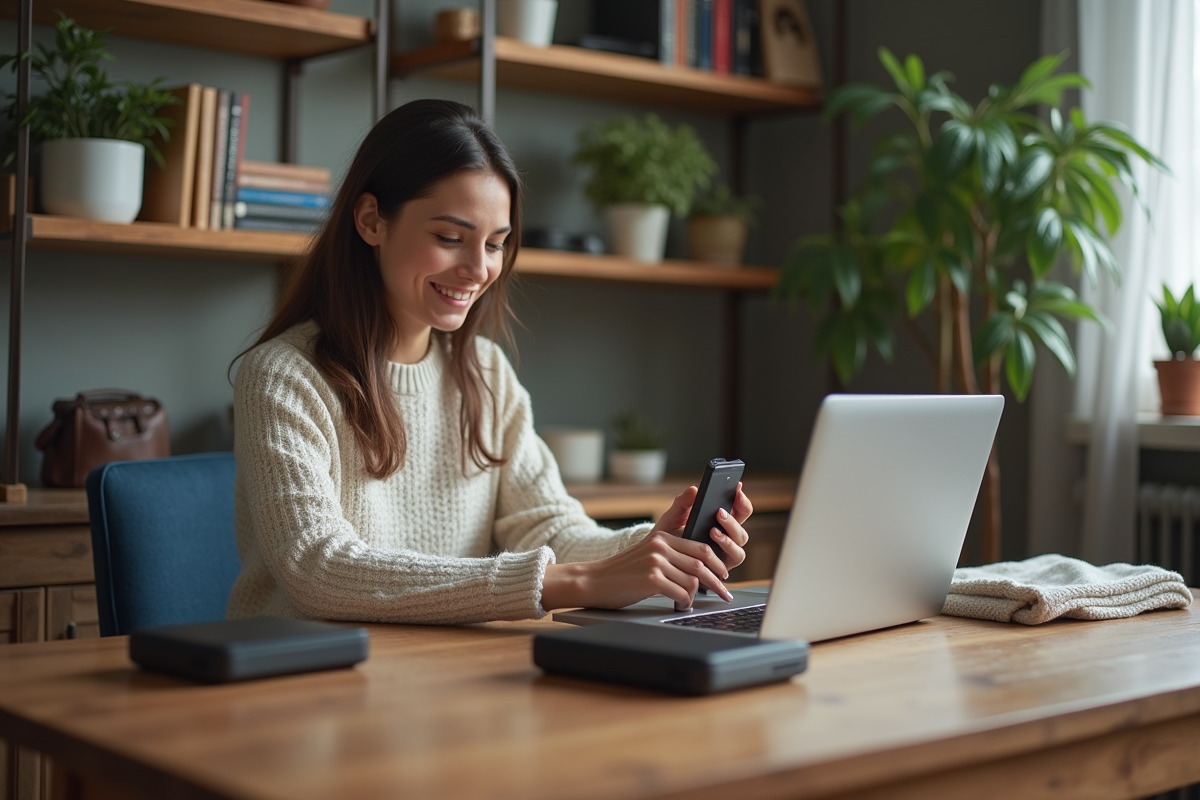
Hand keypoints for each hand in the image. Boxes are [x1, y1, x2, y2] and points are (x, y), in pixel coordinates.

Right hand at [540, 484, 755, 611]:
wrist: (592, 581)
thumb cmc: (620, 573)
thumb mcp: (646, 556)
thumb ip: (669, 556)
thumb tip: (697, 571)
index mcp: (662, 537)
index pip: (700, 547)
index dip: (716, 563)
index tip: (723, 575)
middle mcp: (661, 546)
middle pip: (702, 563)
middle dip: (717, 580)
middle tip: (724, 593)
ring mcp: (656, 561)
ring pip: (693, 580)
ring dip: (696, 595)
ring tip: (691, 602)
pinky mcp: (651, 579)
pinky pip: (681, 593)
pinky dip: (684, 603)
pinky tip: (680, 606)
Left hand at [653, 482, 752, 569]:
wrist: (658, 559)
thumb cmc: (669, 535)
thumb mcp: (673, 517)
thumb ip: (682, 503)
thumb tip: (693, 489)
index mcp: (720, 522)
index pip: (740, 510)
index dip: (742, 500)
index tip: (737, 487)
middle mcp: (727, 538)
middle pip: (742, 530)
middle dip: (733, 521)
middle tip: (719, 512)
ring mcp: (724, 554)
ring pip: (740, 547)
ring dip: (729, 539)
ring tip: (713, 532)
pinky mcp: (719, 568)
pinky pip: (730, 562)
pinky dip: (723, 555)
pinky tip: (708, 550)